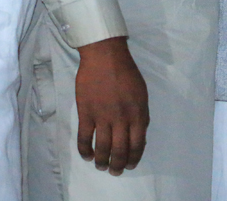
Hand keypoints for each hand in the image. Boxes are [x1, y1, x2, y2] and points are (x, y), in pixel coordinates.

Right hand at [75, 37, 148, 174]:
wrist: (105, 56)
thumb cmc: (126, 72)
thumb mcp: (142, 93)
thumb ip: (141, 115)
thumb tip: (139, 135)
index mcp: (138, 113)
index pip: (137, 144)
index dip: (133, 158)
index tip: (129, 165)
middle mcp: (121, 118)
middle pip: (120, 150)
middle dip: (118, 166)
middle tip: (115, 171)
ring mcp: (102, 116)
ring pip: (102, 148)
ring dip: (102, 161)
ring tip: (101, 166)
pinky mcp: (86, 113)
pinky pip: (85, 138)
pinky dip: (85, 150)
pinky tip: (87, 155)